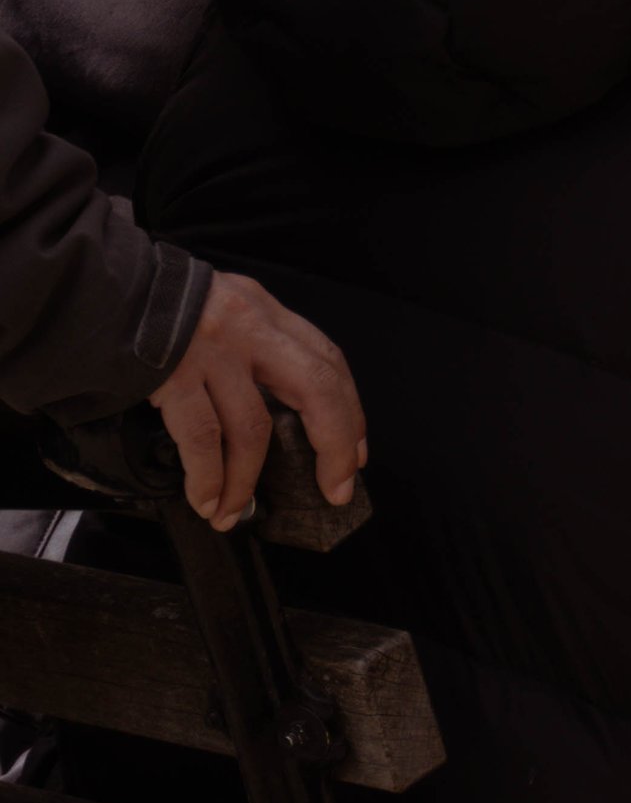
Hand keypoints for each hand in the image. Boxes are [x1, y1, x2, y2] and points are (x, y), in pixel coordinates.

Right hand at [150, 269, 366, 533]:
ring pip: (252, 428)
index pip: (327, 360)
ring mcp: (214, 352)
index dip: (349, 410)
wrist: (104, 290)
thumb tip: (279, 409)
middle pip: (314, 388)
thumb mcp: (224, 308)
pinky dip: (208, 478)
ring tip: (235, 513)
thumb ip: (255, 344)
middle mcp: (249, 328)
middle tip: (335, 488)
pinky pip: (202, 439)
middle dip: (333, 444)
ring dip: (247, 480)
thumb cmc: (163, 307)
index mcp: (265, 312)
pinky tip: (207, 500)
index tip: (354, 454)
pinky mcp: (174, 375)